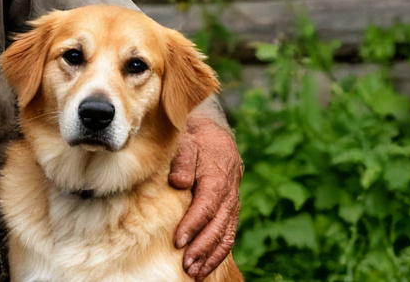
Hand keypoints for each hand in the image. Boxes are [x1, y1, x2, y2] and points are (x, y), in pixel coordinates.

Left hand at [169, 114, 242, 280]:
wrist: (216, 140)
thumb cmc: (195, 142)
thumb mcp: (186, 143)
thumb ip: (182, 159)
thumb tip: (179, 181)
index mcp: (217, 178)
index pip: (205, 206)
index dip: (193, 225)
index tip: (178, 241)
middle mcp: (228, 195)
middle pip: (217, 226)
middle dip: (202, 248)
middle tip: (186, 264)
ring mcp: (231, 206)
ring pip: (225, 235)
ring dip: (210, 256)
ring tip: (193, 272)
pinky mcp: (230, 214)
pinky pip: (228, 237)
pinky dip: (217, 254)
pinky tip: (204, 268)